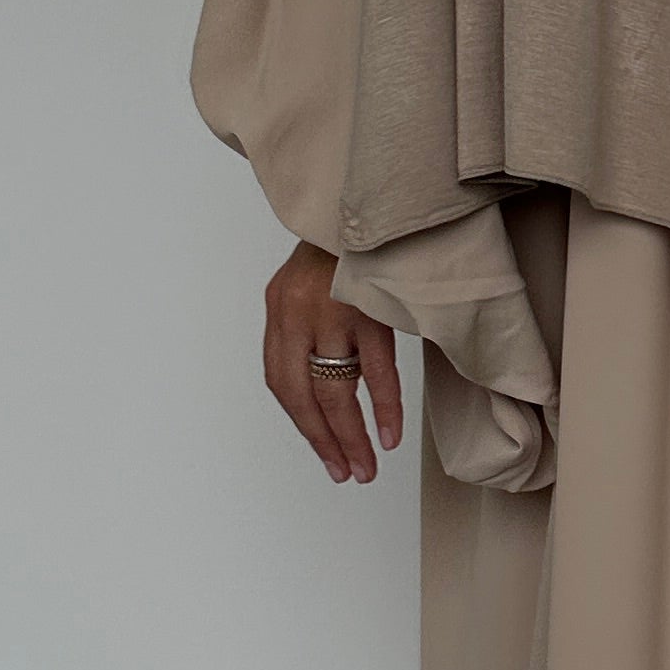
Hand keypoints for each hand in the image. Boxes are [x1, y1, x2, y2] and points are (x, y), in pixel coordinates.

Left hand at [265, 241, 403, 483]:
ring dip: (350, 435)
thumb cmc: (347, 242)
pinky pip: (375, 370)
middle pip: (304, 394)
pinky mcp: (367, 306)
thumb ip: (311, 325)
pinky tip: (389, 434)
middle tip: (345, 473)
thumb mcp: (312, 281)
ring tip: (365, 467)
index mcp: (279, 307)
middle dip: (324, 439)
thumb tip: (326, 377)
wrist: (372, 196)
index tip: (324, 452)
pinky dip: (382, 406)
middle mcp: (297, 312)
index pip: (281, 382)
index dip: (302, 423)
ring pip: (335, 390)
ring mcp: (331, 311)